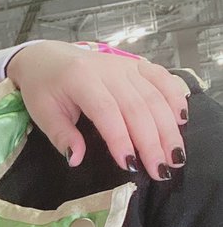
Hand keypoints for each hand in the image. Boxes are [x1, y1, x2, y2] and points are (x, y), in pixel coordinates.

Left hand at [6, 41, 188, 178]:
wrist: (47, 56)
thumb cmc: (43, 87)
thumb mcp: (43, 113)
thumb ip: (60, 135)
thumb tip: (75, 159)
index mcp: (80, 80)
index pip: (106, 112)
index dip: (121, 139)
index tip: (130, 165)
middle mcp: (108, 70)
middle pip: (137, 107)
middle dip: (152, 141)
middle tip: (161, 170)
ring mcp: (125, 66)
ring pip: (154, 96)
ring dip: (168, 127)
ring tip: (175, 156)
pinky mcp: (136, 65)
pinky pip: (161, 78)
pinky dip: (174, 97)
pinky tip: (182, 119)